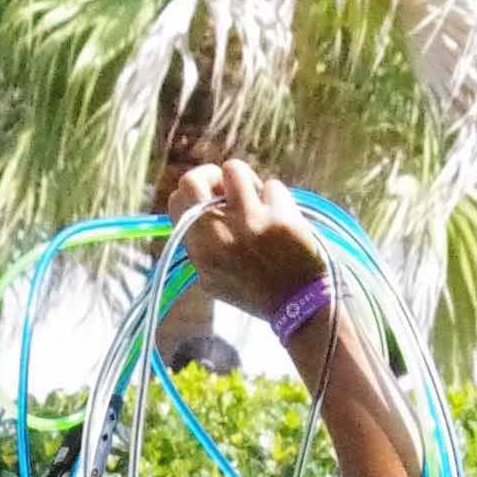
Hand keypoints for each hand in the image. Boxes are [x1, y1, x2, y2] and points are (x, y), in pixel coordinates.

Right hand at [168, 155, 326, 319]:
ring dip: (247, 181)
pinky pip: (271, 186)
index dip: (195, 194)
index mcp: (198, 249)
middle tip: (229, 187)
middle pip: (192, 180)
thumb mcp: (213, 279)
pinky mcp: (277, 217)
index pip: (177, 201)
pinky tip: (283, 218)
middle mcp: (216, 233)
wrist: (298, 307)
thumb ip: (202, 247)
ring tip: (259, 200)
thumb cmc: (256, 293)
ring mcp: (248, 223)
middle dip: (210, 175)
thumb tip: (200, 207)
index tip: (213, 200)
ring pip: (234, 169)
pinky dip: (277, 199)